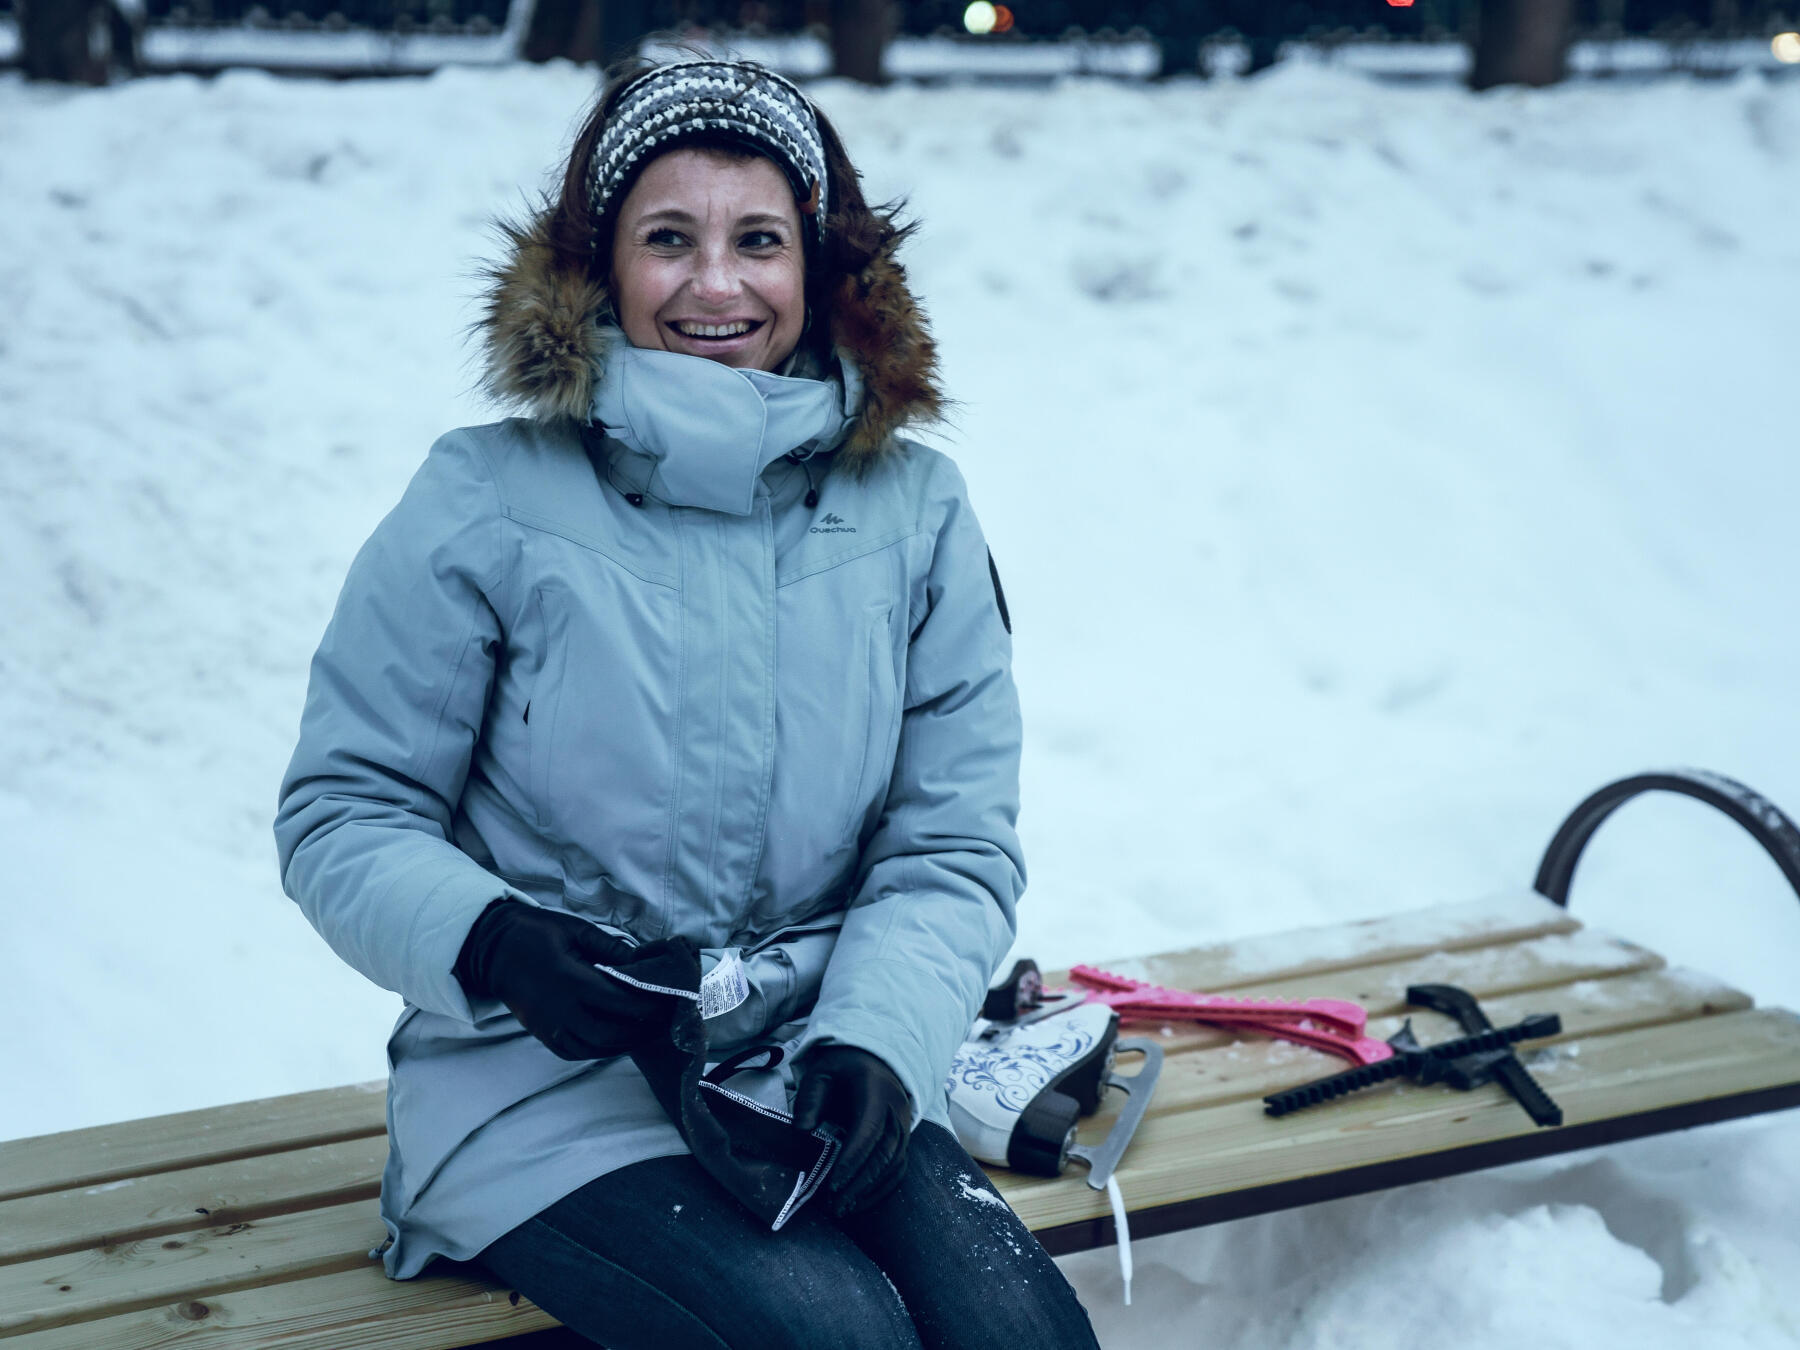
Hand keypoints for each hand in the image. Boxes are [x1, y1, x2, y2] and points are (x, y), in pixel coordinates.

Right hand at [453, 900, 669, 1059]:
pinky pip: (576, 1052)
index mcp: (569, 979)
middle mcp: (559, 1009)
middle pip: (611, 1032)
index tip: (669, 998)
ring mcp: (549, 1026)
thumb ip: (610, 947)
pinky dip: (601, 1050)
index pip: (619, 1001)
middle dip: (643, 1029)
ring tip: (649, 1031)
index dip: (648, 1004)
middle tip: (666, 1019)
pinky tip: (618, 1039)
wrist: (494, 950)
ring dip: (625, 1043)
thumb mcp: (575, 929)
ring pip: (595, 1048)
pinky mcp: (542, 1034)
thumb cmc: (537, 933)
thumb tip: (642, 961)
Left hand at [791, 1045, 912, 1215]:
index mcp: (876, 1092)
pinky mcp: (904, 1140)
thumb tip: (802, 1130)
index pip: (868, 1131)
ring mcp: (904, 1126)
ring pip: (893, 1165)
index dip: (852, 1159)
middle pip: (883, 1153)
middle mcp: (896, 1111)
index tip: (833, 1184)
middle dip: (859, 1183)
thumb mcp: (821, 1073)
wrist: (874, 1061)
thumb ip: (810, 1099)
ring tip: (844, 1208)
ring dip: (870, 1190)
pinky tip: (861, 1202)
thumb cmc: (843, 1069)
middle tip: (835, 1205)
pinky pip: (898, 1168)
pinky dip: (882, 1188)